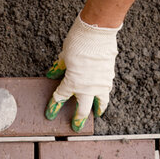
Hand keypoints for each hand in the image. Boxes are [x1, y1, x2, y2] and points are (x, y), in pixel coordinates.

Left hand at [45, 15, 121, 131]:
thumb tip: (51, 75)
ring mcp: (100, 83)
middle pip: (82, 109)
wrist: (98, 32)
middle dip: (78, 120)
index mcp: (72, 83)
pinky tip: (103, 96)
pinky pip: (106, 90)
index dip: (54, 107)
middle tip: (76, 127)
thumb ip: (59, 68)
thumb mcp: (64, 56)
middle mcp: (87, 87)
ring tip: (97, 114)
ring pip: (100, 103)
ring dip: (97, 109)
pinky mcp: (109, 76)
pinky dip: (104, 95)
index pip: (60, 98)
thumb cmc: (78, 42)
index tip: (50, 114)